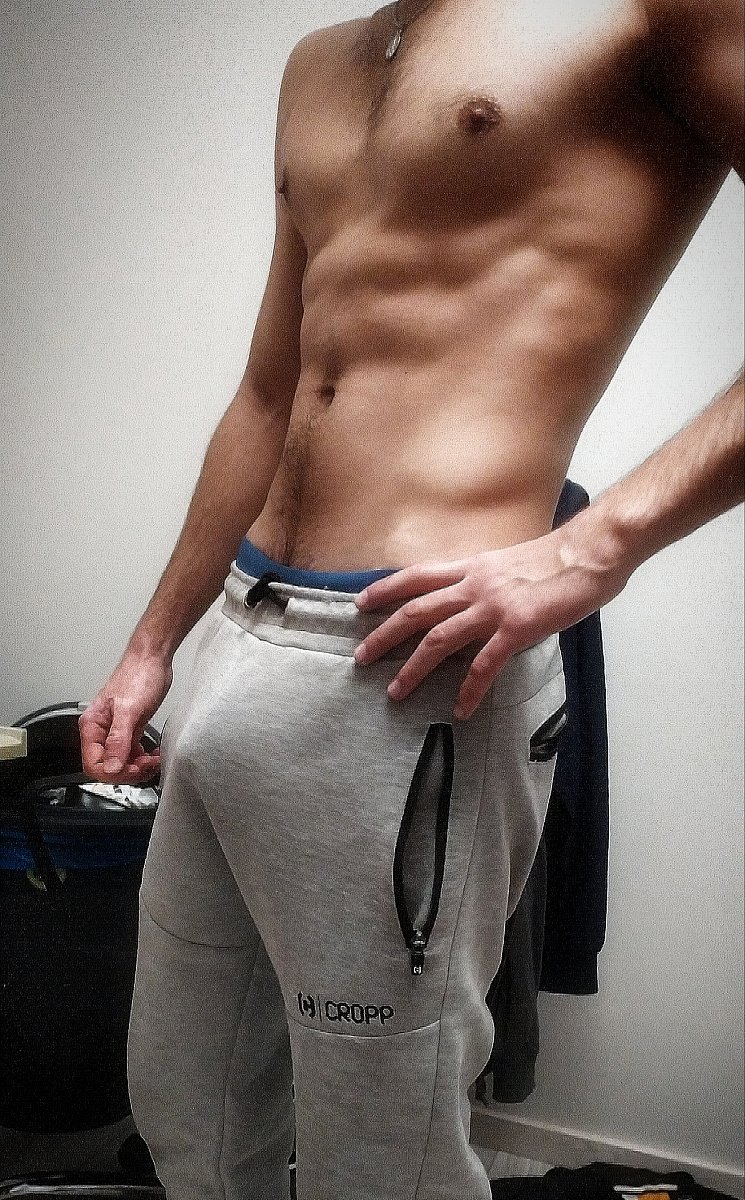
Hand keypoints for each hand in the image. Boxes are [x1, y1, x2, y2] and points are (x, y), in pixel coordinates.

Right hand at [79, 652, 173, 783]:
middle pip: (107, 766)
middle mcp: (101, 730)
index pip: (93, 763)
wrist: (153, 659)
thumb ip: (119, 739)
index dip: (113, 772)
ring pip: (121, 762)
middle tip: (146, 765)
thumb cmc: (139, 675)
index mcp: (93, 725)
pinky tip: (153, 754)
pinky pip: (132, 753)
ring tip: (153, 760)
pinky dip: (143, 758)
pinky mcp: (131, 728)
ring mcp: (116, 730)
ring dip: (138, 767)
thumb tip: (112, 766)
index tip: (133, 769)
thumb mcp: (129, 710)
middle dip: (128, 770)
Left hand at [354, 523, 627, 718]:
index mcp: (474, 567)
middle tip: (361, 657)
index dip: (386, 589)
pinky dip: (470, 690)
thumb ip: (491, 582)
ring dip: (413, 668)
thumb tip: (481, 602)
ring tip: (395, 692)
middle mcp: (475, 585)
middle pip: (416, 611)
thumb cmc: (562, 557)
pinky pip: (485, 665)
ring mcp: (493, 607)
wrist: (593, 551)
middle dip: (384, 635)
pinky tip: (461, 710)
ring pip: (439, 640)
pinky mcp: (517, 628)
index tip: (361, 602)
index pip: (418, 576)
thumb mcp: (512, 563)